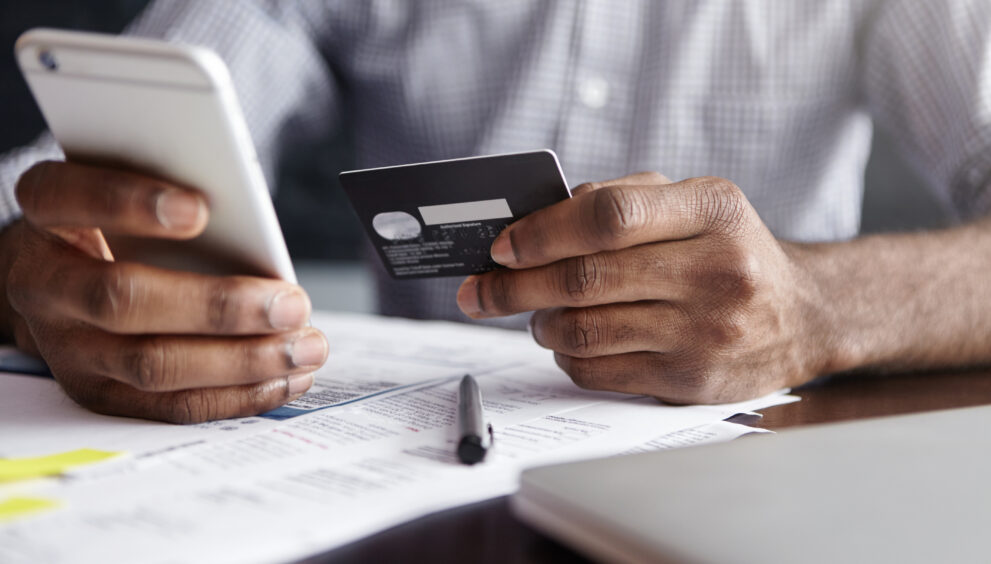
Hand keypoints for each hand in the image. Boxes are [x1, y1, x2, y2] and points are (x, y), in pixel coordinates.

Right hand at [3, 161, 327, 422]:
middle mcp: (45, 285)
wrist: (56, 281)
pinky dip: (238, 395)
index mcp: (47, 215)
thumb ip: (173, 197)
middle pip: (122, 301)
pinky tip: (286, 378)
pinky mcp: (100, 394)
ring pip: (153, 366)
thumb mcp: (128, 193)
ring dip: (243, 361)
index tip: (199, 209)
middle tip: (290, 304)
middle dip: (218, 307)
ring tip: (305, 347)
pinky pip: (171, 406)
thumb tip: (253, 231)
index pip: (69, 198)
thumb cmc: (115, 225)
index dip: (129, 202)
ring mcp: (67, 348)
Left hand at [456, 173, 829, 403]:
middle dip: (515, 286)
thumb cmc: (730, 249)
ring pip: (585, 330)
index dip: (541, 232)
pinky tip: (568, 341)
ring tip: (534, 313)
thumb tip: (537, 220)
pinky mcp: (693, 380)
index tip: (502, 247)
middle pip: (586, 279)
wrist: (803, 316)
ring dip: (540, 323)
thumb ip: (622, 199)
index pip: (608, 217)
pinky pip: (600, 372)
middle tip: (481, 291)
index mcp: (713, 209)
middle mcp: (716, 270)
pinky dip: (567, 356)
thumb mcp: (695, 202)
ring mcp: (706, 331)